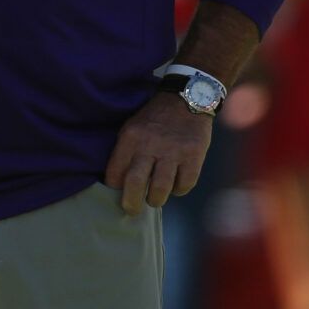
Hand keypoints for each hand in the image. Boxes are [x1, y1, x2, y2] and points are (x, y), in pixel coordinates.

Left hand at [103, 94, 212, 215]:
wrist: (187, 98)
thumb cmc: (155, 119)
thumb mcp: (133, 127)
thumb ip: (126, 152)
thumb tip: (119, 184)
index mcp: (131, 137)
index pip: (115, 172)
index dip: (114, 187)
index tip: (118, 191)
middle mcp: (150, 144)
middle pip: (135, 183)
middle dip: (131, 203)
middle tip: (132, 210)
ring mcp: (173, 151)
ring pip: (160, 189)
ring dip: (156, 200)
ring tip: (154, 199)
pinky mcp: (194, 155)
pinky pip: (184, 185)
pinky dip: (179, 190)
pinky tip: (176, 184)